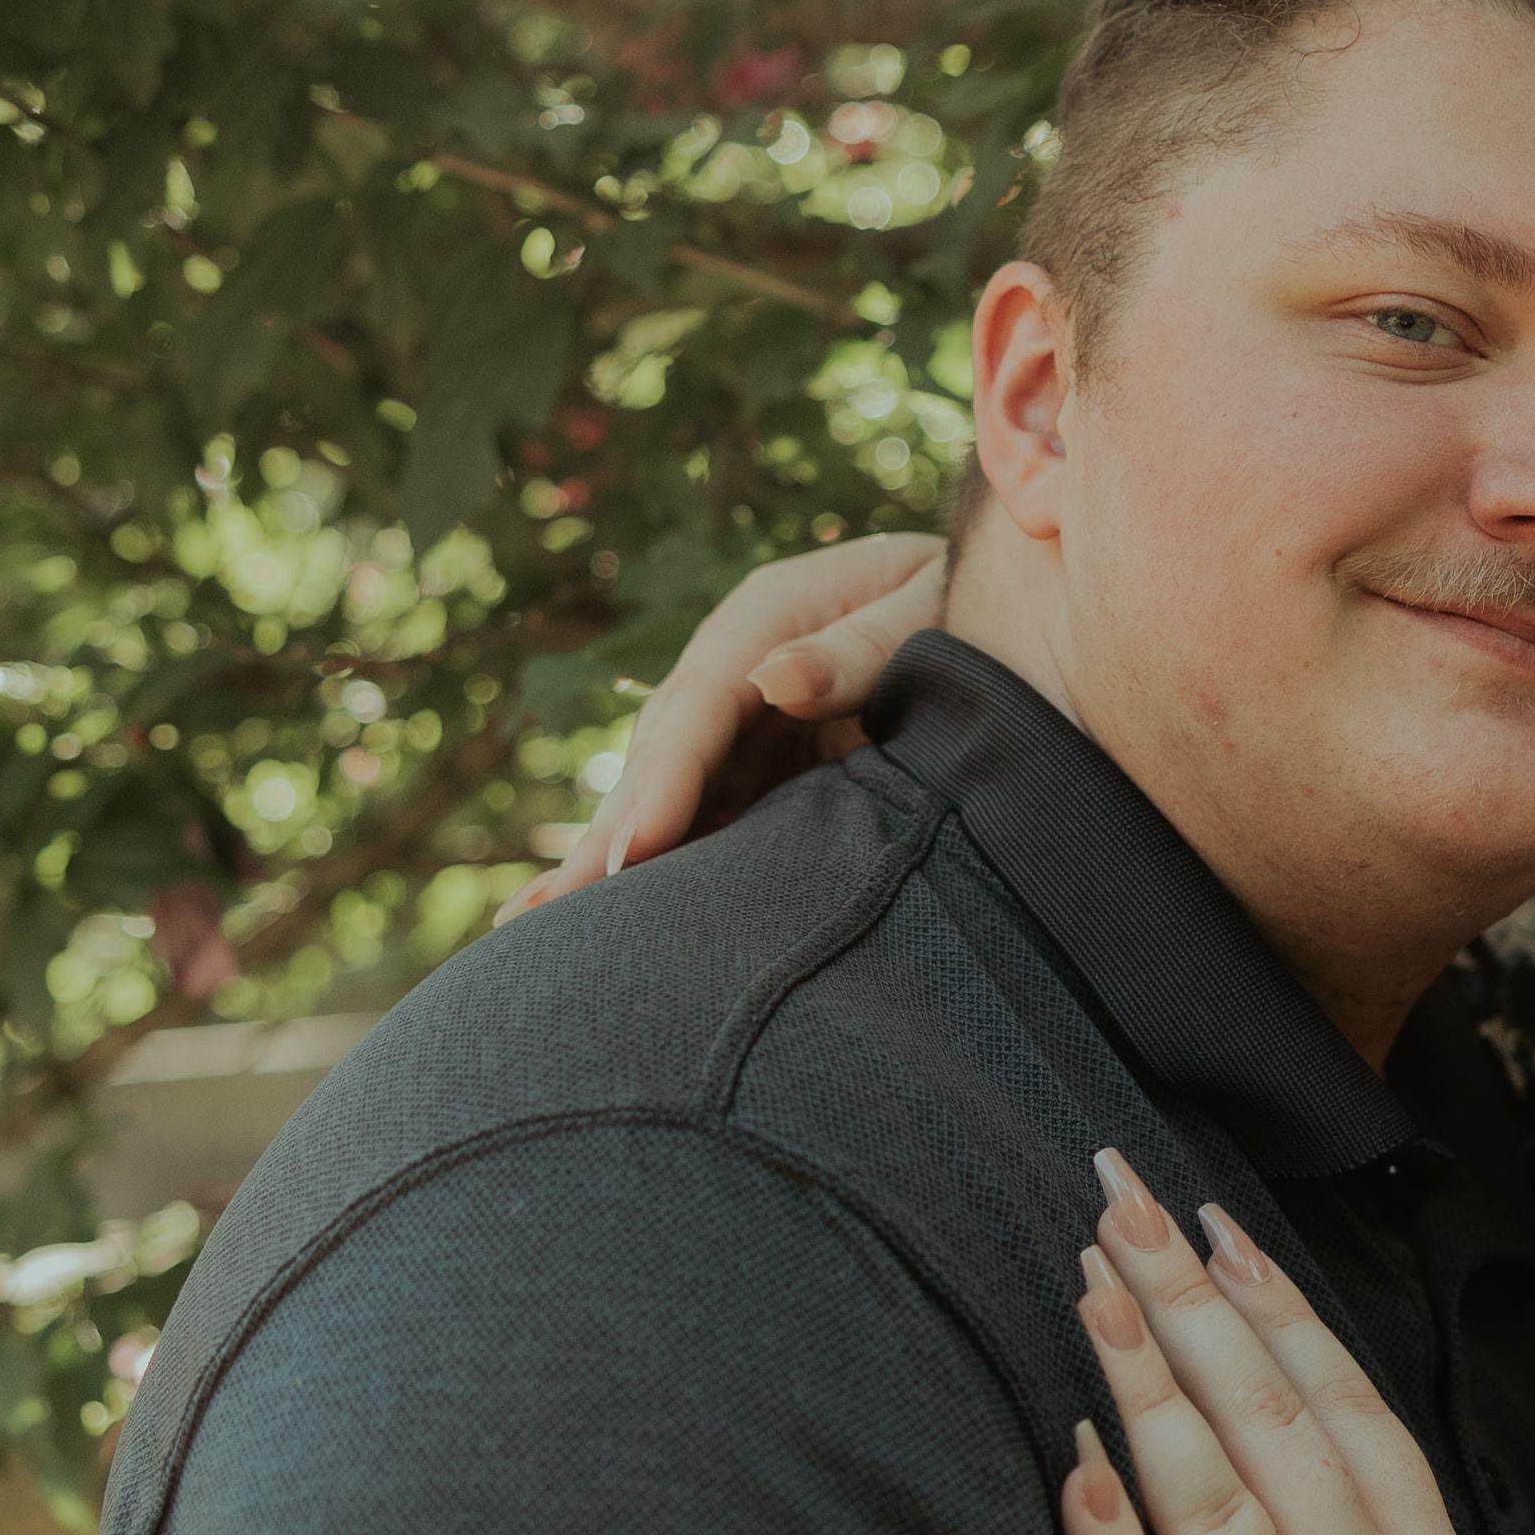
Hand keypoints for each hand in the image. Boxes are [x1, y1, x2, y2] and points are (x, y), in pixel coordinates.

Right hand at [518, 531, 949, 904]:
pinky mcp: (761, 762)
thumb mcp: (930, 607)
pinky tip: (594, 921)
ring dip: (605, 860)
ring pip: (664, 793)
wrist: (1003, 607)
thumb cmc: (977, 602)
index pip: (698, 705)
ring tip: (531, 931)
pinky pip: (701, 815)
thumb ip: (861, 646)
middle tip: (550, 917)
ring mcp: (741, 718)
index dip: (661, 781)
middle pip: (660, 756)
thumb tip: (771, 679)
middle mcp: (736, 666)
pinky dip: (654, 863)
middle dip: (610, 836)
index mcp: (769, 615)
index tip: (633, 852)